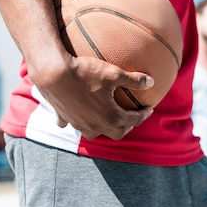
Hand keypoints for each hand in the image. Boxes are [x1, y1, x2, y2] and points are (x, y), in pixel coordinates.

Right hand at [31, 53, 154, 140]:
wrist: (54, 74)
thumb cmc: (85, 73)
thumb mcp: (114, 73)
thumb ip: (134, 80)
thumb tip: (151, 82)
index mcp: (110, 117)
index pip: (133, 120)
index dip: (143, 115)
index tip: (149, 109)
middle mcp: (95, 126)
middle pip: (116, 133)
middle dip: (127, 126)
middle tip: (132, 117)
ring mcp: (79, 124)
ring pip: (94, 133)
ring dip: (104, 128)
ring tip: (108, 118)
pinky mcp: (65, 118)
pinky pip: (72, 124)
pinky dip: (78, 121)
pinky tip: (79, 114)